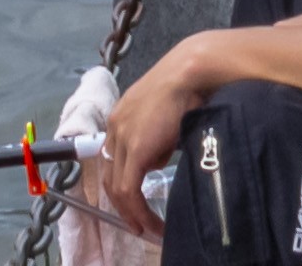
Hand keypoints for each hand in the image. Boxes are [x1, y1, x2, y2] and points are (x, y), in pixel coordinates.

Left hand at [102, 38, 234, 217]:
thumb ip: (158, 136)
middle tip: (138, 222)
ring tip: (147, 228)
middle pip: (110, 174)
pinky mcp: (135, 149)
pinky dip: (138, 211)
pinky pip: (129, 191)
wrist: (191, 72)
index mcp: (121, 115)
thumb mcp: (166, 115)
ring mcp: (122, 137)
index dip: (122, 183)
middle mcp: (115, 126)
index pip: (113, 158)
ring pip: (117, 187)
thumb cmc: (188, 87)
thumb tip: (161, 155)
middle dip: (123, 204)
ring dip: (131, 213)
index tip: (134, 202)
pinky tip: (151, 223)